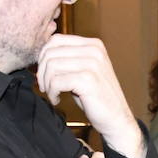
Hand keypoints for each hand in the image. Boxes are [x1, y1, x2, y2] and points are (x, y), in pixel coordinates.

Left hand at [38, 35, 144, 157]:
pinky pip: (56, 81)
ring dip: (46, 83)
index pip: (56, 40)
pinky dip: (52, 93)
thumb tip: (40, 54)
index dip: (43, 56)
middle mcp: (94, 50)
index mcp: (94, 45)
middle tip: (45, 86)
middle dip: (42, 72)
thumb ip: (68, 58)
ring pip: (51, 66)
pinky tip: (57, 99)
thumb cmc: (96, 96)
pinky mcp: (87, 80)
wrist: (116, 118)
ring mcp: (92, 64)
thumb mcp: (84, 70)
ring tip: (52, 93)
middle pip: (51, 53)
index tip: (44, 73)